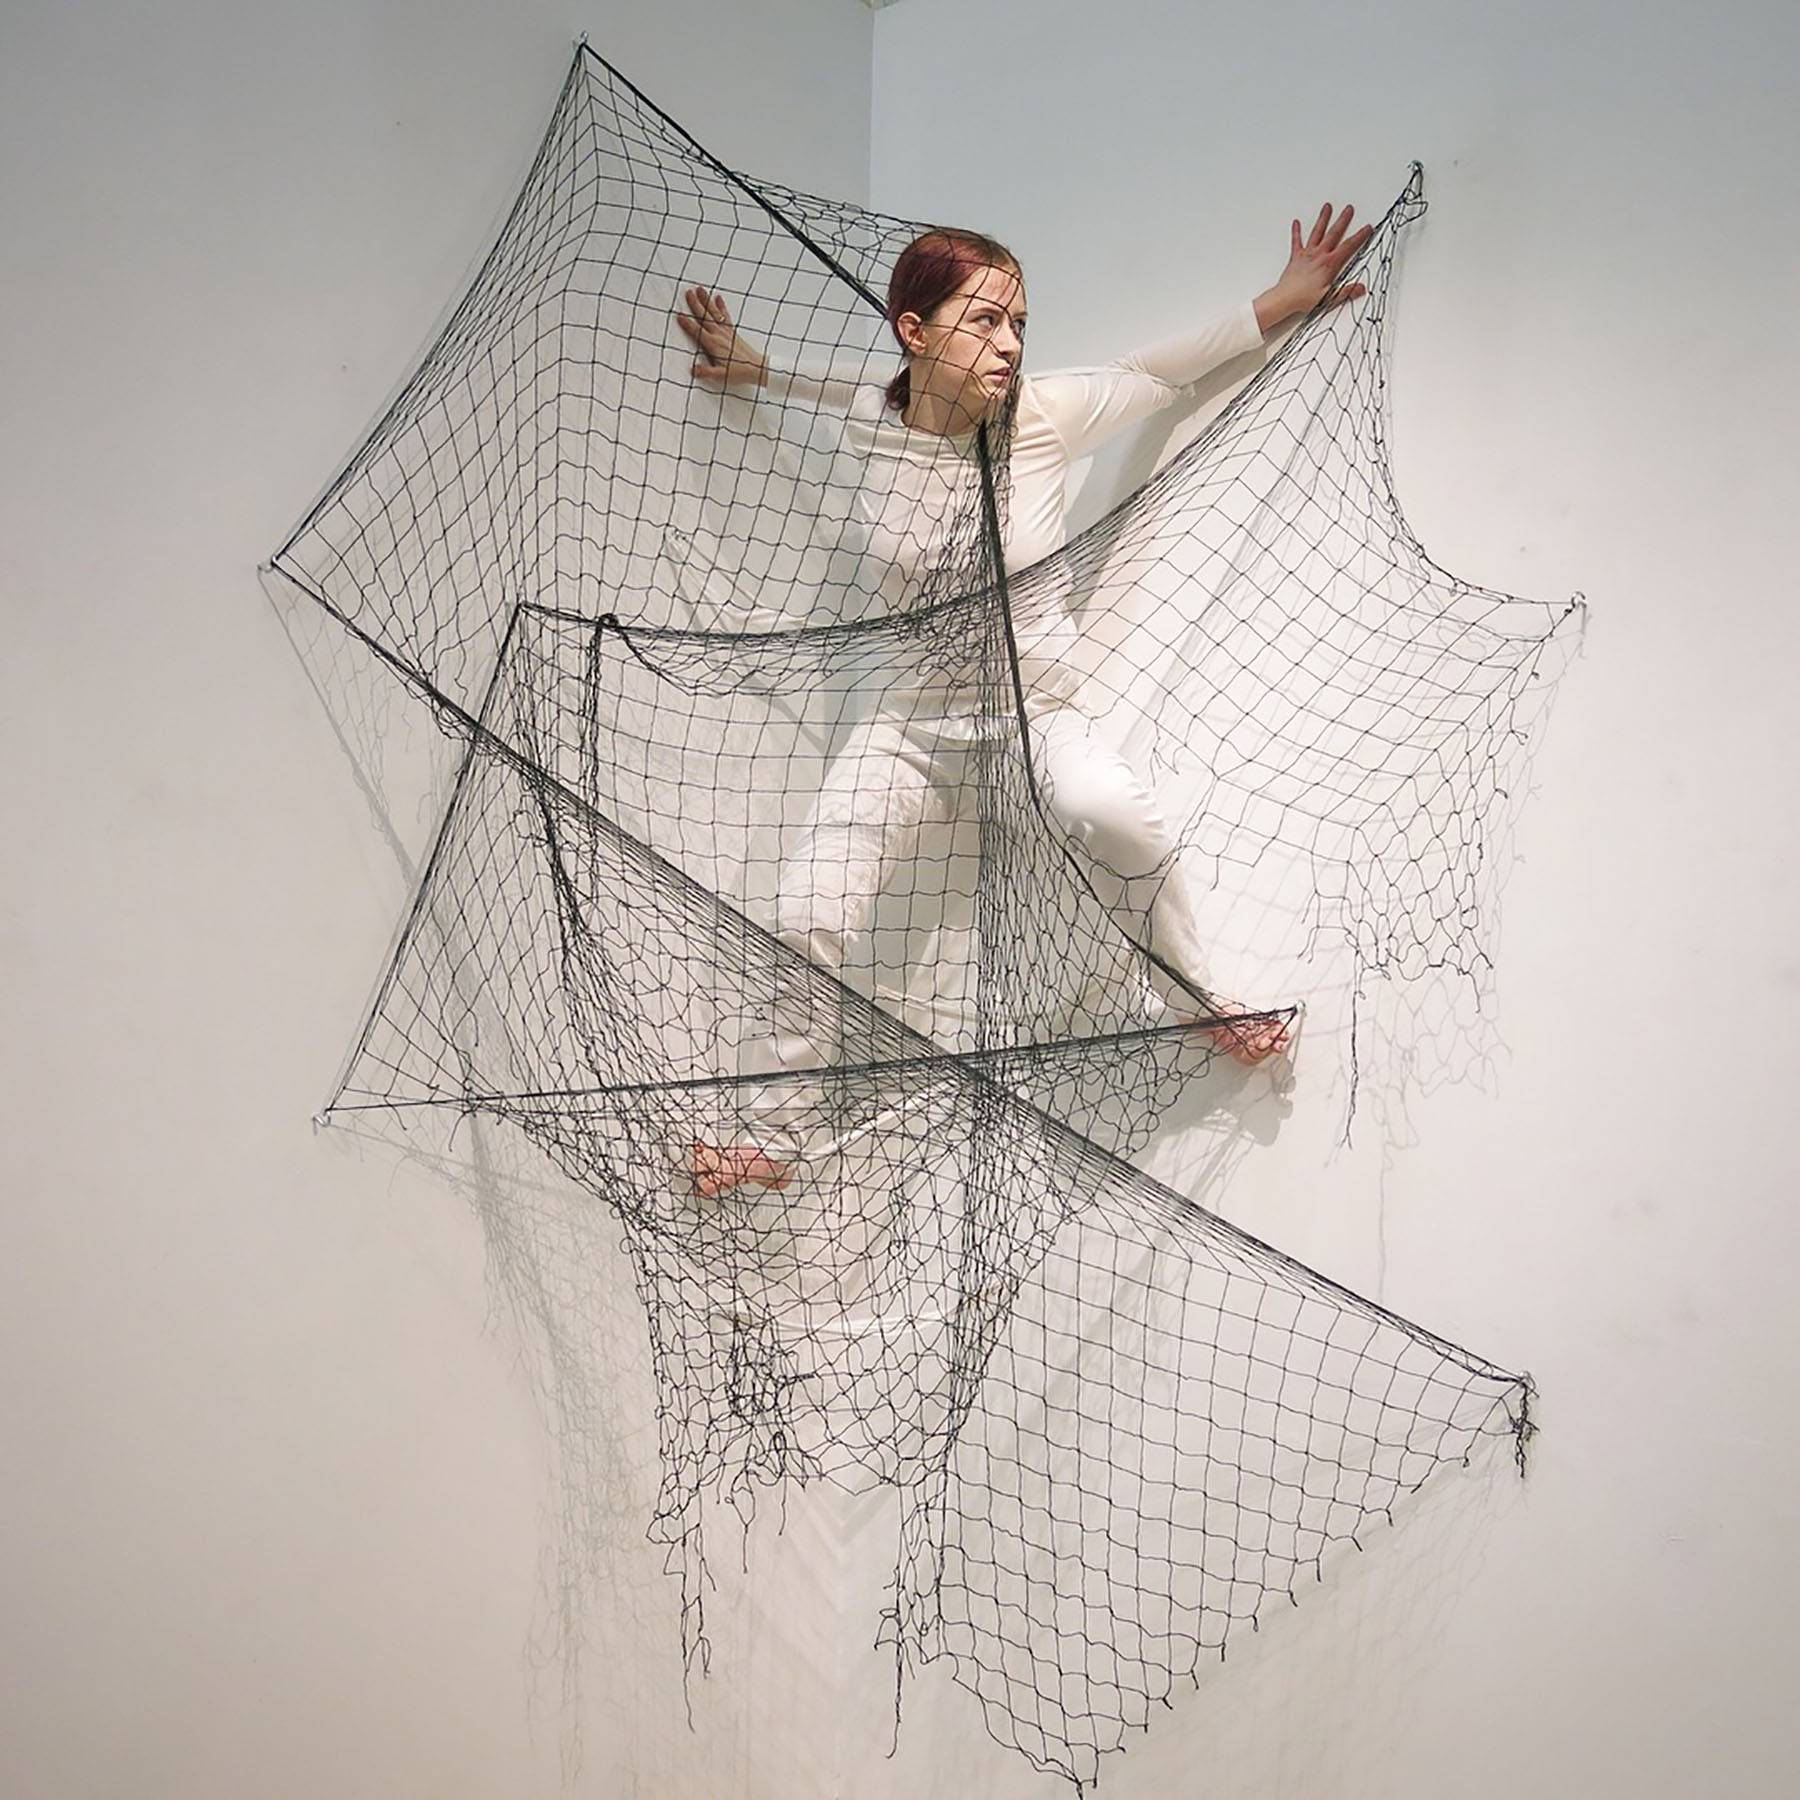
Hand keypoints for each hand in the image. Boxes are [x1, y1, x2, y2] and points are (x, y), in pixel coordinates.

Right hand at [675, 285, 767, 390]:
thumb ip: (707, 372)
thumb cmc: (740, 371)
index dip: (687, 324)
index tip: (679, 315)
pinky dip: (721, 306)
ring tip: (700, 290)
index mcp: (713, 344)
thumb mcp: (721, 375)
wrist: (757, 368)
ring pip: (714, 313)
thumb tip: (693, 370)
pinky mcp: (732, 331)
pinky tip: (718, 298)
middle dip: (695, 304)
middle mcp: (719, 335)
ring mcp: (726, 332)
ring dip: (706, 301)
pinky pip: (725, 316)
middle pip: (705, 316)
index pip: (697, 331)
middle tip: (688, 293)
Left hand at [1253, 203, 1375, 331]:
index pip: (1348, 247)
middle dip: (1342, 220)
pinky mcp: (1296, 257)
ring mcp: (1307, 254)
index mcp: (1329, 264)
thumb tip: (1361, 288)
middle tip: (1349, 208)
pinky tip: (1296, 222)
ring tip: (1327, 206)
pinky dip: (1296, 232)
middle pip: (1333, 234)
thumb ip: (1346, 291)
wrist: (1284, 298)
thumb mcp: (1329, 298)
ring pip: (1317, 232)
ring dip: (1323, 219)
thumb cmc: (1304, 299)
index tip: (1368, 228)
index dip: (1359, 237)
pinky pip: (1296, 241)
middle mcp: (1319, 255)